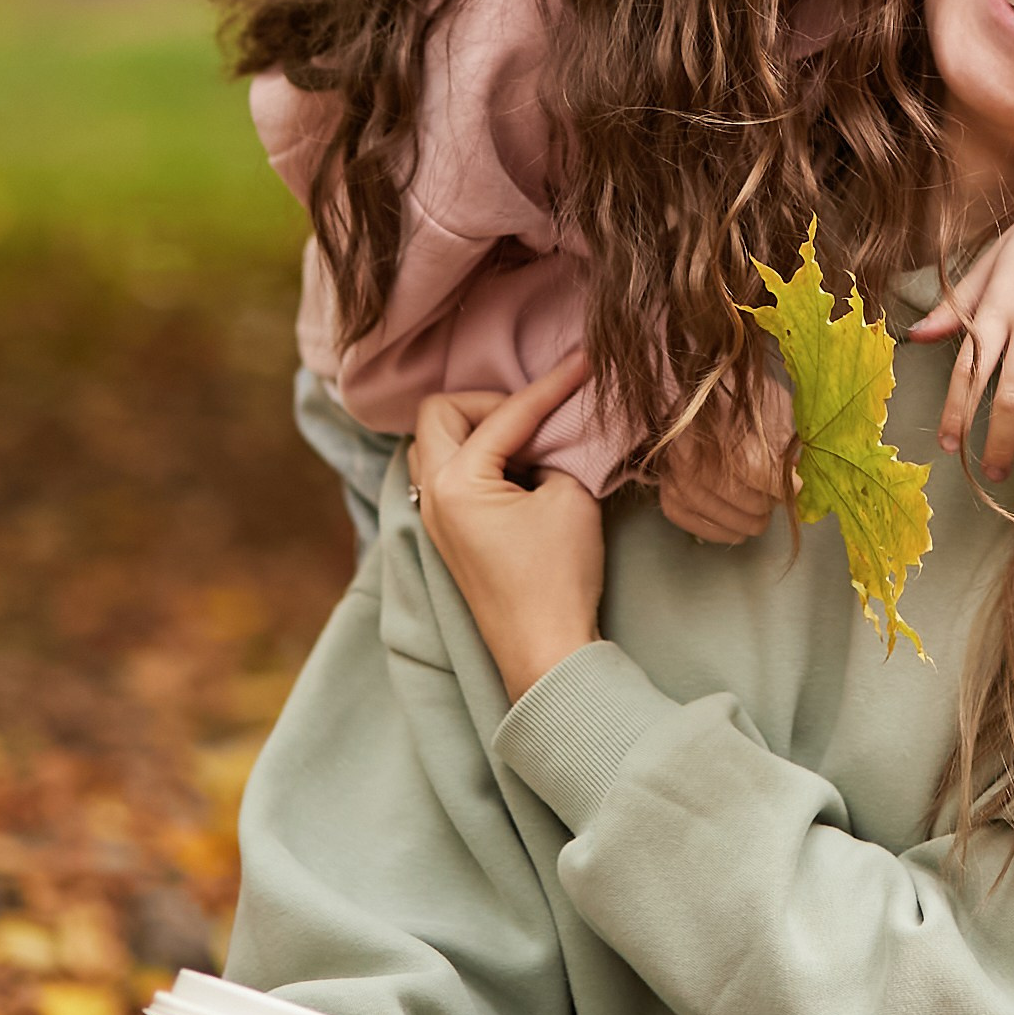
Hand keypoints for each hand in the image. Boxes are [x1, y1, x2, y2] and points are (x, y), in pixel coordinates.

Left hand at [410, 359, 605, 702]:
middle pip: (440, 413)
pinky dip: (473, 459)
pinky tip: (513, 472)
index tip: (583, 361)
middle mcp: (431, 495)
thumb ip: (552, 450)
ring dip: (474, 430)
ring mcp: (432, 518)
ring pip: (434, 444)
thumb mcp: (568, 496)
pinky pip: (443, 474)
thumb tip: (543, 437)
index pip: (505, 414)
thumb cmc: (558, 576)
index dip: (550, 385)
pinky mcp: (446, 537)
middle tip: (535, 415)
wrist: (545, 653)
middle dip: (489, 402)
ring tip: (523, 444)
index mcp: (456, 482)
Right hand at [658, 382, 799, 543]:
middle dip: (771, 500)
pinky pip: (710, 531)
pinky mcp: (669, 503)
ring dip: (755, 518)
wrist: (684, 408)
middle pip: (748, 501)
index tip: (797, 483)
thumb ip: (779, 437)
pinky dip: (731, 530)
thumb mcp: (759, 406)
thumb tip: (794, 471)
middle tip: (777, 490)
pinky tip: (741, 521)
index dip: (780, 482)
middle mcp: (686, 459)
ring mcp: (675, 484)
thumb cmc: (726, 402)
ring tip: (762, 502)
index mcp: (709, 425)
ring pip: (734, 521)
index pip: (754, 469)